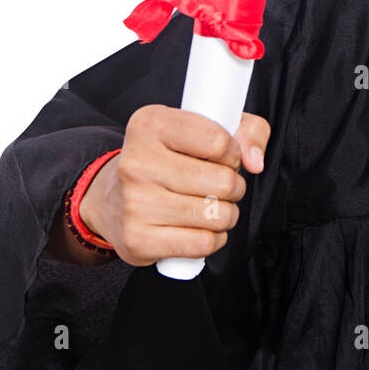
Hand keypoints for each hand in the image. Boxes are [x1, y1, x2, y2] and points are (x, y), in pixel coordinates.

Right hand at [77, 104, 269, 266]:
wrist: (114, 199)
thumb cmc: (170, 159)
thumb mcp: (206, 126)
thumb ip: (247, 130)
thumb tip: (254, 161)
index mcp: (150, 125)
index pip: (219, 141)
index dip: (233, 153)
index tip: (223, 156)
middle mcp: (136, 163)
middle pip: (222, 182)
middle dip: (233, 186)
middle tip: (219, 185)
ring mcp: (134, 204)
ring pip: (216, 215)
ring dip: (226, 213)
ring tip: (210, 205)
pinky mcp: (137, 240)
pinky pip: (202, 244)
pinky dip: (212, 238)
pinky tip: (199, 227)